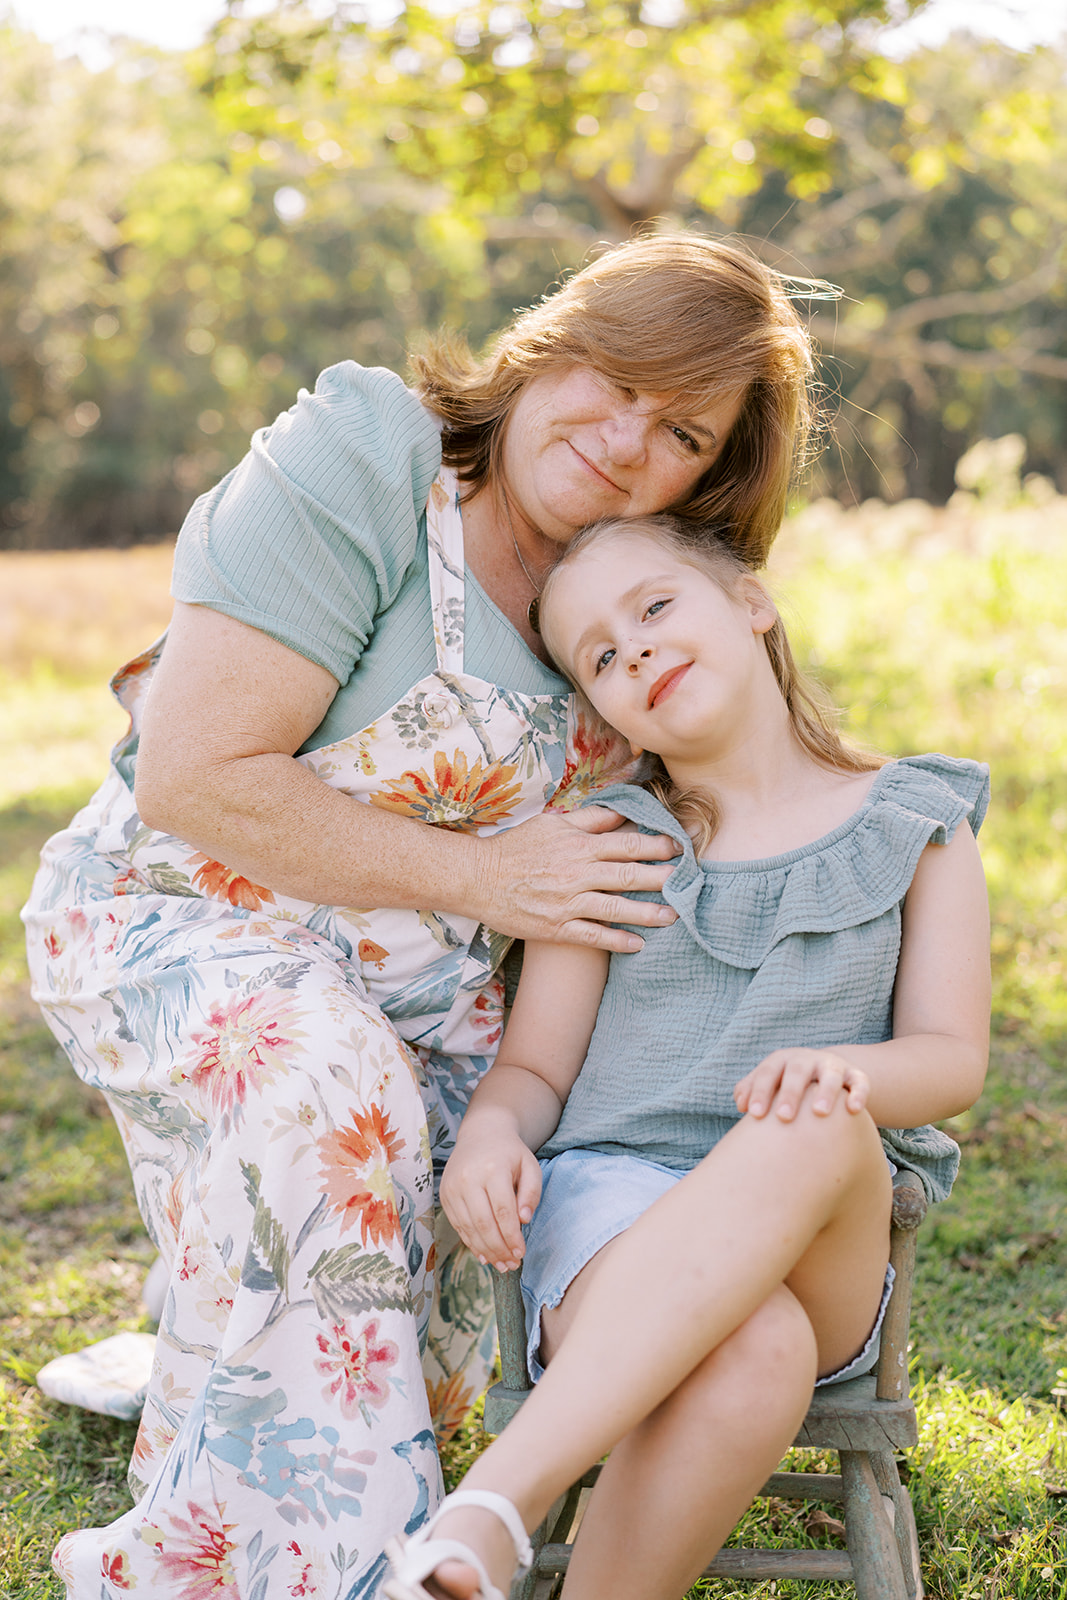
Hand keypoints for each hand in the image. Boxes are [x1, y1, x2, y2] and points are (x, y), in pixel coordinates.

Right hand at [440, 1135, 543, 1271]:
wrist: (481, 1134)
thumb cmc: (510, 1153)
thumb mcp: (530, 1166)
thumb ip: (532, 1192)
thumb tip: (524, 1220)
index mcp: (493, 1168)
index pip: (503, 1210)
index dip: (512, 1236)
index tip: (522, 1252)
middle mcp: (468, 1177)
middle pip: (484, 1223)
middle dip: (499, 1249)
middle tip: (512, 1264)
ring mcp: (452, 1187)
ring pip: (469, 1228)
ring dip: (486, 1251)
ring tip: (502, 1264)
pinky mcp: (445, 1195)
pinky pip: (458, 1225)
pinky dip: (472, 1243)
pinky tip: (485, 1255)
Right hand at [475, 806, 679, 953]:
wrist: (477, 878)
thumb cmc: (516, 848)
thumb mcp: (553, 823)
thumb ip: (591, 819)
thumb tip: (624, 813)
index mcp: (578, 846)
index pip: (628, 844)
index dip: (658, 846)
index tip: (681, 848)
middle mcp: (577, 873)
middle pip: (629, 875)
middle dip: (663, 878)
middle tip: (690, 881)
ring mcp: (567, 903)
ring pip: (615, 908)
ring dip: (647, 913)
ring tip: (673, 916)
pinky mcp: (556, 927)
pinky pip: (592, 936)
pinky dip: (616, 941)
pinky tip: (638, 945)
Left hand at [734, 1048, 869, 1122]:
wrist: (824, 1074)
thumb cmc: (787, 1085)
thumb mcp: (770, 1083)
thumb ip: (751, 1090)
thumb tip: (740, 1103)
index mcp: (782, 1061)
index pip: (768, 1072)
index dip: (760, 1091)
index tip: (754, 1114)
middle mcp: (807, 1060)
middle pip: (797, 1072)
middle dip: (790, 1093)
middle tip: (783, 1117)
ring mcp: (832, 1066)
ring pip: (830, 1075)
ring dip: (825, 1092)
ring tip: (819, 1113)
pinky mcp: (855, 1075)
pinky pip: (860, 1082)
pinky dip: (859, 1094)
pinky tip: (853, 1110)